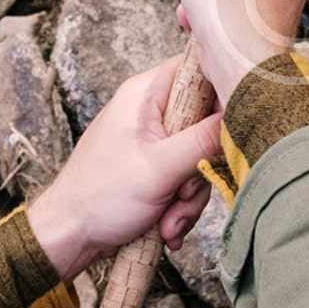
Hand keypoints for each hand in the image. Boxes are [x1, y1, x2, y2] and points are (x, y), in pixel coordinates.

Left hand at [28, 57, 220, 280]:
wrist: (68, 238)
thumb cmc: (99, 197)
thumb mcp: (160, 168)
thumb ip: (204, 140)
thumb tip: (240, 116)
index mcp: (146, 93)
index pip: (199, 69)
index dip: (222, 92)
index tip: (230, 125)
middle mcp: (152, 111)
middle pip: (206, 122)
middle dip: (202, 167)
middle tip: (183, 190)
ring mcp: (155, 142)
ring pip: (200, 157)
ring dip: (190, 195)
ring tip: (168, 219)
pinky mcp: (157, 168)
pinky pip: (187, 178)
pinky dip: (180, 206)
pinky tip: (166, 226)